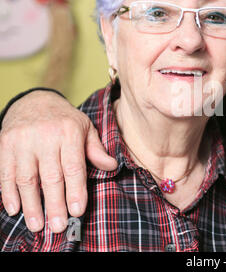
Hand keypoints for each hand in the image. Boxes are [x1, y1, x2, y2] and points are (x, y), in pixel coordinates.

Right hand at [0, 90, 117, 232]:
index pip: (74, 167)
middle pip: (51, 176)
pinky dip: (9, 193)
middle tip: (58, 225)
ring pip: (27, 178)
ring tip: (37, 224)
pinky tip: (15, 209)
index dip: (76, 190)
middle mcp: (45, 136)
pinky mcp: (5, 144)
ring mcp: (23, 140)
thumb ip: (96, 150)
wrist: (35, 101)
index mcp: (69, 132)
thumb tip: (112, 166)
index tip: (78, 211)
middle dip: (55, 204)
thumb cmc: (65, 120)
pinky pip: (5, 172)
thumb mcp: (85, 129)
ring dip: (31, 204)